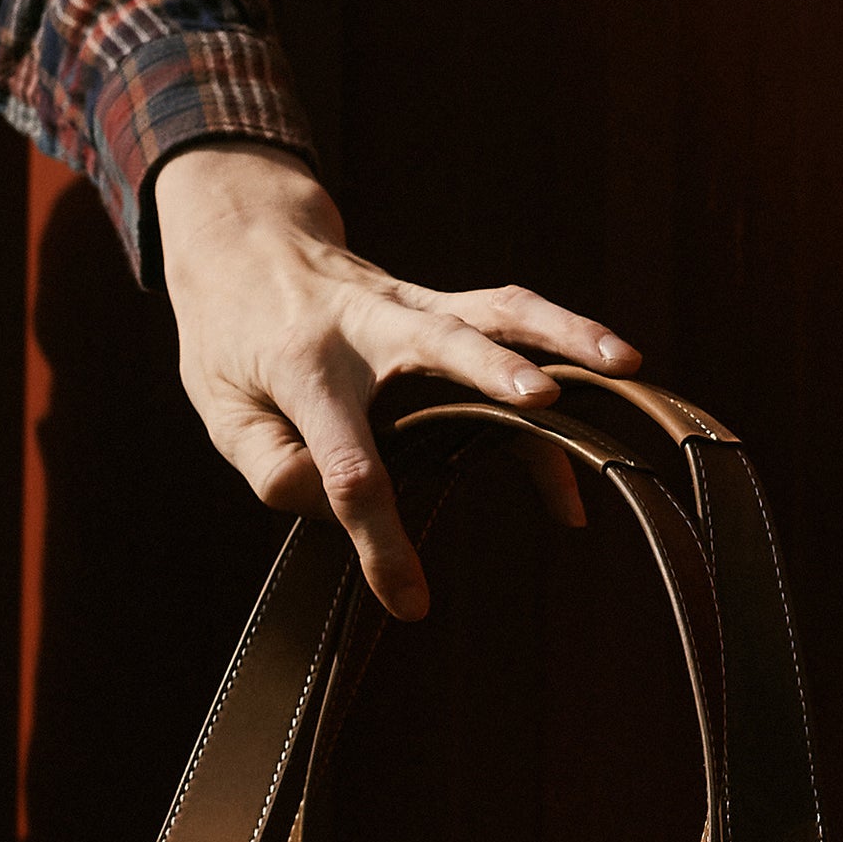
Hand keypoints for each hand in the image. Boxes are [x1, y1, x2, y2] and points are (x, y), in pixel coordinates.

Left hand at [147, 143, 637, 620]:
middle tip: (540, 403)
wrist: (245, 242)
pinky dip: (564, 334)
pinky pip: (509, 311)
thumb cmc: (232, 341)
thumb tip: (330, 504)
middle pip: (433, 347)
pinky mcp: (441, 302)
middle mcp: (364, 327)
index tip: (413, 599)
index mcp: (299, 367)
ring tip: (622, 364)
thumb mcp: (220, 408)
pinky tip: (615, 366)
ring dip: (561, 335)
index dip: (379, 535)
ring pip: (493, 312)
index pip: (345, 464)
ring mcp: (410, 307)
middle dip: (488, 372)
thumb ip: (270, 465)